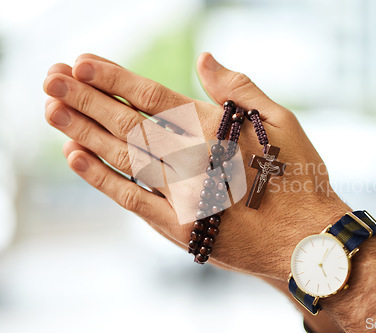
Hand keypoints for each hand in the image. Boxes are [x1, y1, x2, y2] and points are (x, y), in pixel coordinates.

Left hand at [43, 53, 349, 280]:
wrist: (304, 242)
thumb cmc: (299, 179)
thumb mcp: (282, 122)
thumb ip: (240, 89)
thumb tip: (205, 57)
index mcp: (215, 130)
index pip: (153, 97)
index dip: (115, 78)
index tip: (82, 63)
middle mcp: (191, 159)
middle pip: (127, 123)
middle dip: (85, 98)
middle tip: (49, 78)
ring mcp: (180, 193)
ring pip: (121, 156)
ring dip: (82, 131)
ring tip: (50, 109)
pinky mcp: (176, 225)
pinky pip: (130, 197)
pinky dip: (101, 176)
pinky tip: (76, 156)